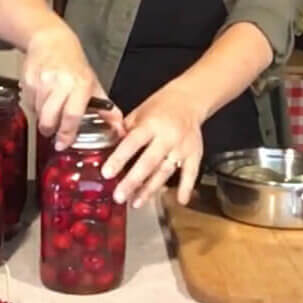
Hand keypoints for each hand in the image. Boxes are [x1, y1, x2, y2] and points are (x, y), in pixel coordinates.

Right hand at [22, 26, 123, 149]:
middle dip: (50, 130)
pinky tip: (41, 99)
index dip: (67, 133)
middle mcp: (61, 83)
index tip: (63, 144)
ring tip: (50, 112)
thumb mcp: (93, 83)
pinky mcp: (28, 80)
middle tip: (53, 133)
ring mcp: (43, 81)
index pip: (72, 115)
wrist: (51, 41)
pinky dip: (34, 107)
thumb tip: (118, 127)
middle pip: (50, 118)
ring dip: (43, 118)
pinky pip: (29, 103)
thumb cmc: (74, 64)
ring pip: (38, 113)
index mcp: (80, 85)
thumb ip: (105, 107)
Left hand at [100, 82, 206, 207]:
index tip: (107, 173)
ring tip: (136, 202)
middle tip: (119, 196)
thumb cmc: (161, 106)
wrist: (189, 99)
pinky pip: (191, 173)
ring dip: (151, 189)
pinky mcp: (195, 154)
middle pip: (149, 162)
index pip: (133, 143)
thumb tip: (108, 147)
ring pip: (165, 171)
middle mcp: (167, 136)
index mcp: (151, 124)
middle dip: (133, 181)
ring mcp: (182, 147)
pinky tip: (180, 200)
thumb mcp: (139, 112)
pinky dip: (186, 188)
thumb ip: (125, 130)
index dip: (119, 159)